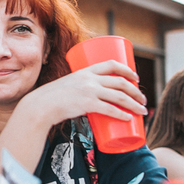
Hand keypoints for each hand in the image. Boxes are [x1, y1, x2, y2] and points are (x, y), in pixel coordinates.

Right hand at [17, 60, 146, 128]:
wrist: (41, 105)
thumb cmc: (54, 98)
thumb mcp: (70, 85)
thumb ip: (83, 89)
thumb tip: (94, 101)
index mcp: (86, 70)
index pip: (112, 64)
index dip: (127, 70)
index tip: (136, 78)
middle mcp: (90, 79)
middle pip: (121, 82)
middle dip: (136, 91)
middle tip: (143, 99)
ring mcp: (89, 91)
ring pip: (120, 96)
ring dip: (135, 104)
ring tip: (142, 111)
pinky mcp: (87, 104)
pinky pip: (110, 109)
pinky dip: (122, 114)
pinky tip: (129, 118)